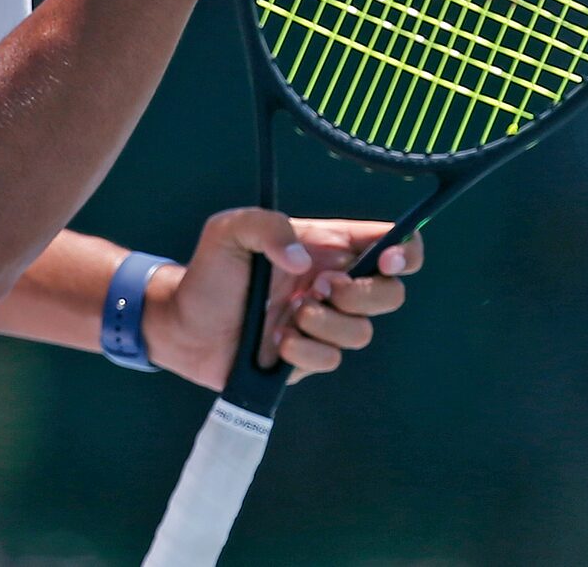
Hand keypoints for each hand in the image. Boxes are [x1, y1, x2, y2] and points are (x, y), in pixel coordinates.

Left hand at [142, 208, 423, 391]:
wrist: (182, 325)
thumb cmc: (208, 270)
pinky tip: (275, 342)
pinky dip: (305, 352)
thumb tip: (304, 261)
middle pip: (390, 293)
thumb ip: (267, 227)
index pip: (387, 242)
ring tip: (288, 316)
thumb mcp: (229, 230)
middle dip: (364, 294)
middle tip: (322, 288)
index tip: (387, 260)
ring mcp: (323, 323)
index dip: (405, 251)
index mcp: (325, 246)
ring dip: (327, 325)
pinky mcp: (310, 357)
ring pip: (363, 331)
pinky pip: (332, 360)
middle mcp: (332, 283)